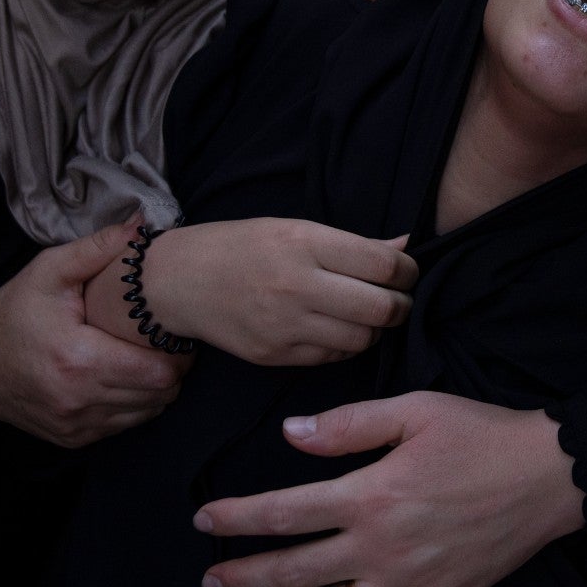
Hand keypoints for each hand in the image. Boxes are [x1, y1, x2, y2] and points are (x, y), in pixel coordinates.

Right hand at [0, 220, 191, 444]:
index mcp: (78, 359)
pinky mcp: (73, 438)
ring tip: (146, 358)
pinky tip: (124, 377)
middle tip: (168, 343)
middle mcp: (79, 399)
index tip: (173, 330)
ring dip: (156, 389)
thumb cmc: (14, 312)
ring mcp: (76, 424)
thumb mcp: (48, 271)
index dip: (177, 353)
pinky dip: (134, 404)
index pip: (159, 372)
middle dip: (173, 369)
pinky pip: (124, 426)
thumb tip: (141, 226)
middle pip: (160, 395)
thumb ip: (97, 248)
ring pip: (147, 413)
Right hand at [84, 219, 415, 365]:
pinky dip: (345, 345)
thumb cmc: (242, 247)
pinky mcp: (275, 356)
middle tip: (397, 300)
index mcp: (304, 244)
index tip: (406, 273)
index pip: (383, 266)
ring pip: (361, 339)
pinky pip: (332, 357)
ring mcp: (284, 325)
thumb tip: (405, 248)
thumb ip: (351, 244)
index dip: (407, 272)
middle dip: (400, 306)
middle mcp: (296, 286)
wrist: (179, 281)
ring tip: (365, 315)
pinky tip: (335, 329)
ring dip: (374, 329)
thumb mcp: (293, 229)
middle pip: (380, 308)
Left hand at [194, 392, 582, 586]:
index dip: (237, 519)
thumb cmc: (480, 434)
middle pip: (294, 571)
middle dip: (244, 578)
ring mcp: (411, 585)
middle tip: (210, 583)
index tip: (204, 522)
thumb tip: (288, 436)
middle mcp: (382, 549)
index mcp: (370, 496)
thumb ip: (346, 425)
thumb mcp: (413, 409)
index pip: (282, 513)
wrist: (550, 474)